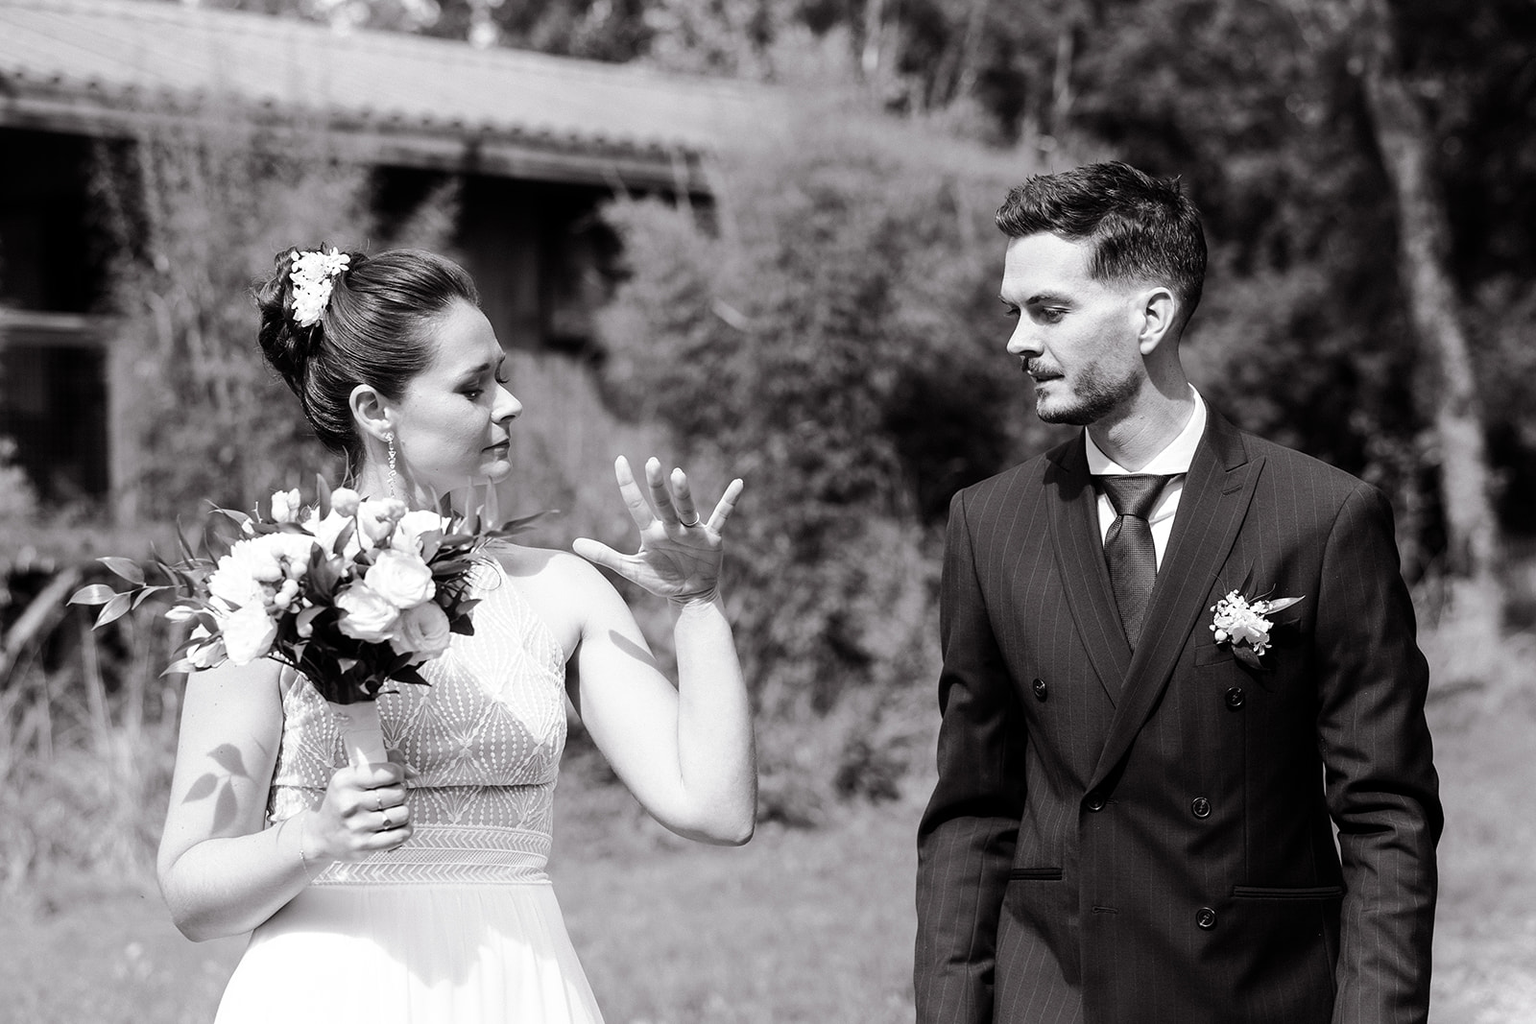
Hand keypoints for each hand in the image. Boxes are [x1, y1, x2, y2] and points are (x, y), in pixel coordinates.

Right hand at [301, 760, 412, 864]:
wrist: (321, 834)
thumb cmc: (343, 802)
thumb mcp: (354, 777)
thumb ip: (385, 764)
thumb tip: (413, 772)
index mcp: (346, 781)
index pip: (389, 772)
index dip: (398, 774)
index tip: (394, 778)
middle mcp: (350, 803)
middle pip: (398, 793)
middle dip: (399, 794)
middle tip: (388, 798)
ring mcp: (356, 826)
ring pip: (402, 814)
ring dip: (401, 813)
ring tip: (388, 813)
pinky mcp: (364, 845)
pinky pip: (400, 835)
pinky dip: (403, 830)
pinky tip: (393, 827)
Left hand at [573, 456, 743, 603]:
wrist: (688, 596)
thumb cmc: (660, 579)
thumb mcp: (631, 569)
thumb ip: (605, 555)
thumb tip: (574, 543)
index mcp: (652, 531)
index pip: (636, 505)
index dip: (628, 485)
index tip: (619, 460)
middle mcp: (672, 526)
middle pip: (663, 503)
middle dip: (657, 486)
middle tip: (651, 464)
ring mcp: (692, 531)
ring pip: (687, 509)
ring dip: (683, 494)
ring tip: (678, 475)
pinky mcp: (712, 538)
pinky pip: (722, 517)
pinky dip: (729, 501)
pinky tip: (738, 484)